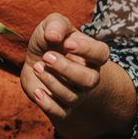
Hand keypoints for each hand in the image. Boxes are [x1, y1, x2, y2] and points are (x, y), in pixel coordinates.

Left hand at [22, 12, 110, 127]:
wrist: (35, 61)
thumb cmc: (49, 42)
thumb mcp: (52, 24)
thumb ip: (56, 24)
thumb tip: (54, 37)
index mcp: (91, 55)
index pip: (102, 54)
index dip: (87, 50)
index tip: (67, 43)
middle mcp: (89, 76)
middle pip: (89, 80)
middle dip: (66, 69)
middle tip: (47, 57)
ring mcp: (77, 93)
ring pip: (72, 96)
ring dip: (51, 81)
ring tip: (38, 67)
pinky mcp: (63, 107)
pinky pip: (61, 113)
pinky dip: (47, 104)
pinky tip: (37, 91)